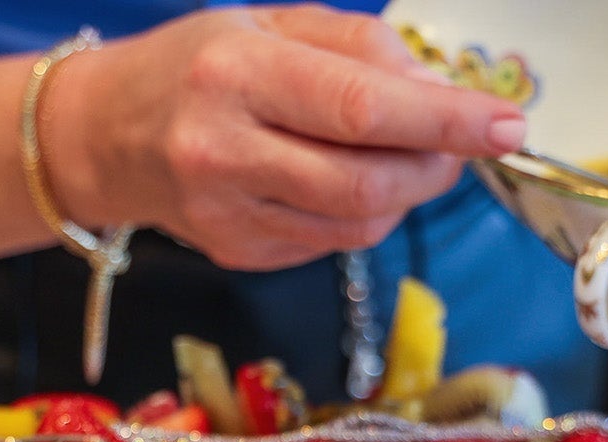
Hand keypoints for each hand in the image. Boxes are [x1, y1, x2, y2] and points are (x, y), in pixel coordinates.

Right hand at [41, 5, 524, 270]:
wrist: (103, 135)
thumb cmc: (194, 67)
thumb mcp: (271, 22)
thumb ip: (360, 50)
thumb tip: (439, 95)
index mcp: (237, 73)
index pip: (362, 110)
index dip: (444, 123)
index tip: (504, 125)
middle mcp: (225, 149)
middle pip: (367, 183)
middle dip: (434, 165)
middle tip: (458, 142)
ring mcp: (228, 213)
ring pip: (357, 224)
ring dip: (404, 193)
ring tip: (402, 156)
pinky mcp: (237, 252)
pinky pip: (330, 242)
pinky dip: (362, 214)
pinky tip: (345, 180)